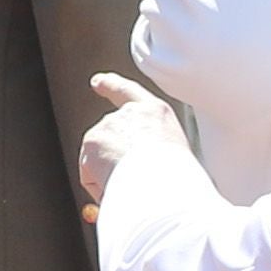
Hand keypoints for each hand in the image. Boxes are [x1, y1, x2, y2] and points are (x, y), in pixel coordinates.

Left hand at [79, 72, 189, 211]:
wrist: (163, 181)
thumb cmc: (178, 177)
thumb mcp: (173, 155)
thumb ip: (151, 151)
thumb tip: (128, 172)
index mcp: (155, 112)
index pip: (128, 92)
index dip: (110, 85)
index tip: (97, 82)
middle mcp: (127, 113)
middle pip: (111, 138)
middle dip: (115, 160)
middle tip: (138, 181)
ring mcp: (106, 126)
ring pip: (101, 161)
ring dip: (113, 177)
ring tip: (136, 186)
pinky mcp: (92, 143)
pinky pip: (92, 176)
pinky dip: (102, 187)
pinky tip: (119, 188)